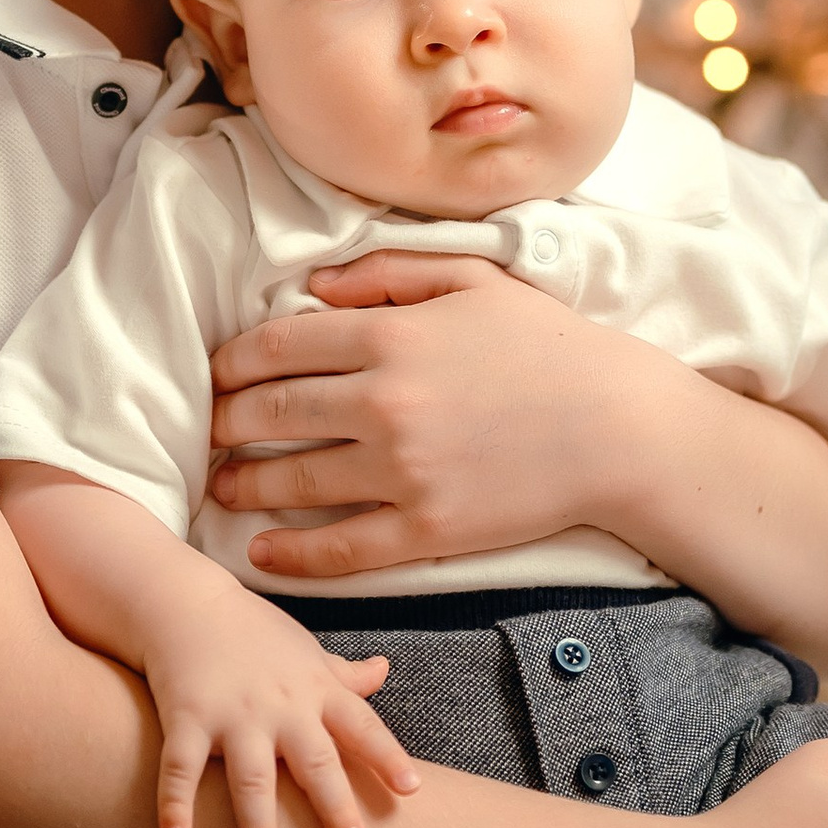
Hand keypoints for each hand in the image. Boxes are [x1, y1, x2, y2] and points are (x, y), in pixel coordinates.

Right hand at [145, 579, 421, 827]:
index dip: (387, 757)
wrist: (186, 601)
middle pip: (315, 761)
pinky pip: (179, 767)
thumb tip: (384, 670)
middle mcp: (280, 705)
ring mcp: (233, 713)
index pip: (361, 726)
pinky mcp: (186, 716)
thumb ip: (344, 674)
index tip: (411, 791)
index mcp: (315, 690)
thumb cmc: (253, 633)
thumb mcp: (306, 650)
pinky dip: (175, 804)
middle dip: (335, 805)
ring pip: (250, 778)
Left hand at [207, 255, 646, 580]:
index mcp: (390, 337)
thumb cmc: (549, 347)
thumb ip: (388, 273)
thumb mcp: (473, 280)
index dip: (231, 362)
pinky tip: (261, 552)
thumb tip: (313, 284)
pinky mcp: (426, 530)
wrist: (620, 428)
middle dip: (224, 423)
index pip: (276, 347)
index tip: (217, 374)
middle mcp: (384, 404)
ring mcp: (402, 472)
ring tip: (222, 485)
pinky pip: (338, 548)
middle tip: (208, 430)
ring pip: (291, 481)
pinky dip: (290, 554)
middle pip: (269, 413)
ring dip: (242, 484)